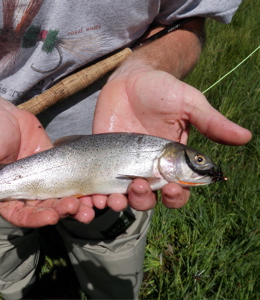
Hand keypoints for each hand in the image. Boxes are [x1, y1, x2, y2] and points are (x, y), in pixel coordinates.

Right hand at [0, 106, 94, 225]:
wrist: (3, 115)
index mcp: (7, 198)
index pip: (23, 216)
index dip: (38, 219)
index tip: (52, 216)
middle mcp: (27, 195)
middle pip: (48, 210)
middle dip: (64, 212)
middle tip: (79, 209)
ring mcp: (44, 183)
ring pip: (63, 199)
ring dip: (78, 205)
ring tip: (93, 206)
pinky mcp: (58, 170)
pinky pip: (72, 181)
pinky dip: (84, 188)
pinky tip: (96, 190)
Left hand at [92, 63, 251, 209]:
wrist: (129, 78)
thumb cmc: (162, 89)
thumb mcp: (188, 103)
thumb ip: (211, 121)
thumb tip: (245, 136)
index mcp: (170, 161)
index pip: (176, 189)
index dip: (176, 197)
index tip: (171, 190)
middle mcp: (147, 168)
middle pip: (148, 199)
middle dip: (143, 200)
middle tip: (139, 187)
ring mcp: (122, 165)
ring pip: (122, 196)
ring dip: (118, 203)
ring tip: (112, 199)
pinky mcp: (101, 160)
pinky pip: (98, 183)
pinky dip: (95, 195)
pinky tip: (91, 197)